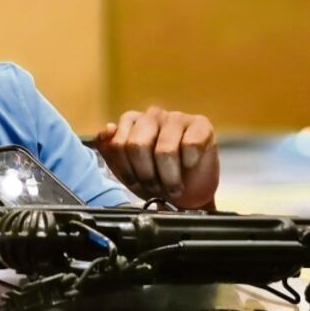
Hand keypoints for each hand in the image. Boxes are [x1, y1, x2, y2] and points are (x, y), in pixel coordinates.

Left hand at [94, 106, 219, 209]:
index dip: (126, 170)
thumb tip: (107, 130)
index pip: (118, 144)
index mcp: (131, 121)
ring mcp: (177, 118)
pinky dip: (189, 165)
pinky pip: (190, 146)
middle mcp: (153, 115)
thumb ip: (108, 149)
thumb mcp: (124, 169)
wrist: (187, 195)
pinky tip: (190, 167)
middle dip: (146, 175)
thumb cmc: (155, 179)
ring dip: (169, 177)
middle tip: (155, 186)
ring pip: (164, 150)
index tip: (135, 180)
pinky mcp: (201, 125)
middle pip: (138, 146)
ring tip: (173, 185)